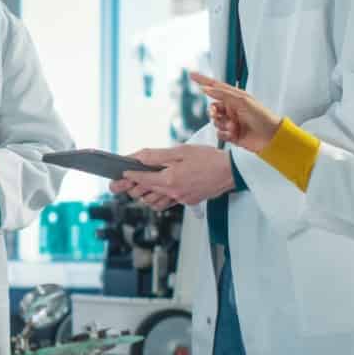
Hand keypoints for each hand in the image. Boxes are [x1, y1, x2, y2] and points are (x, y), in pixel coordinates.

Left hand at [113, 145, 236, 209]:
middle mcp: (174, 192)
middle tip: (125, 181)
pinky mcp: (188, 201)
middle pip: (145, 193)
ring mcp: (181, 199)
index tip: (122, 173)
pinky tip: (159, 189)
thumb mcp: (181, 151)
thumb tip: (139, 157)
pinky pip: (167, 203)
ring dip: (145, 194)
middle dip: (133, 187)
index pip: (142, 179)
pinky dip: (159, 198)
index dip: (130, 176)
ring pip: (154, 202)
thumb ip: (158, 155)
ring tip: (140, 184)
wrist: (231, 171)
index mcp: (171, 179)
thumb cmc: (210, 159)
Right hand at [188, 74, 282, 154]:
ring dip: (222, 124)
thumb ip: (223, 94)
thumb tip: (205, 88)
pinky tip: (234, 134)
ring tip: (234, 127)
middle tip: (217, 114)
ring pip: (215, 122)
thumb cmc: (262, 116)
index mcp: (235, 98)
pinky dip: (224, 134)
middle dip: (213, 112)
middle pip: (212, 107)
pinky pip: (219, 133)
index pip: (216, 87)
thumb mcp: (243, 101)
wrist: (271, 137)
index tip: (191, 75)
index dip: (203, 80)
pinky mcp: (231, 135)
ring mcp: (231, 122)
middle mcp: (232, 109)